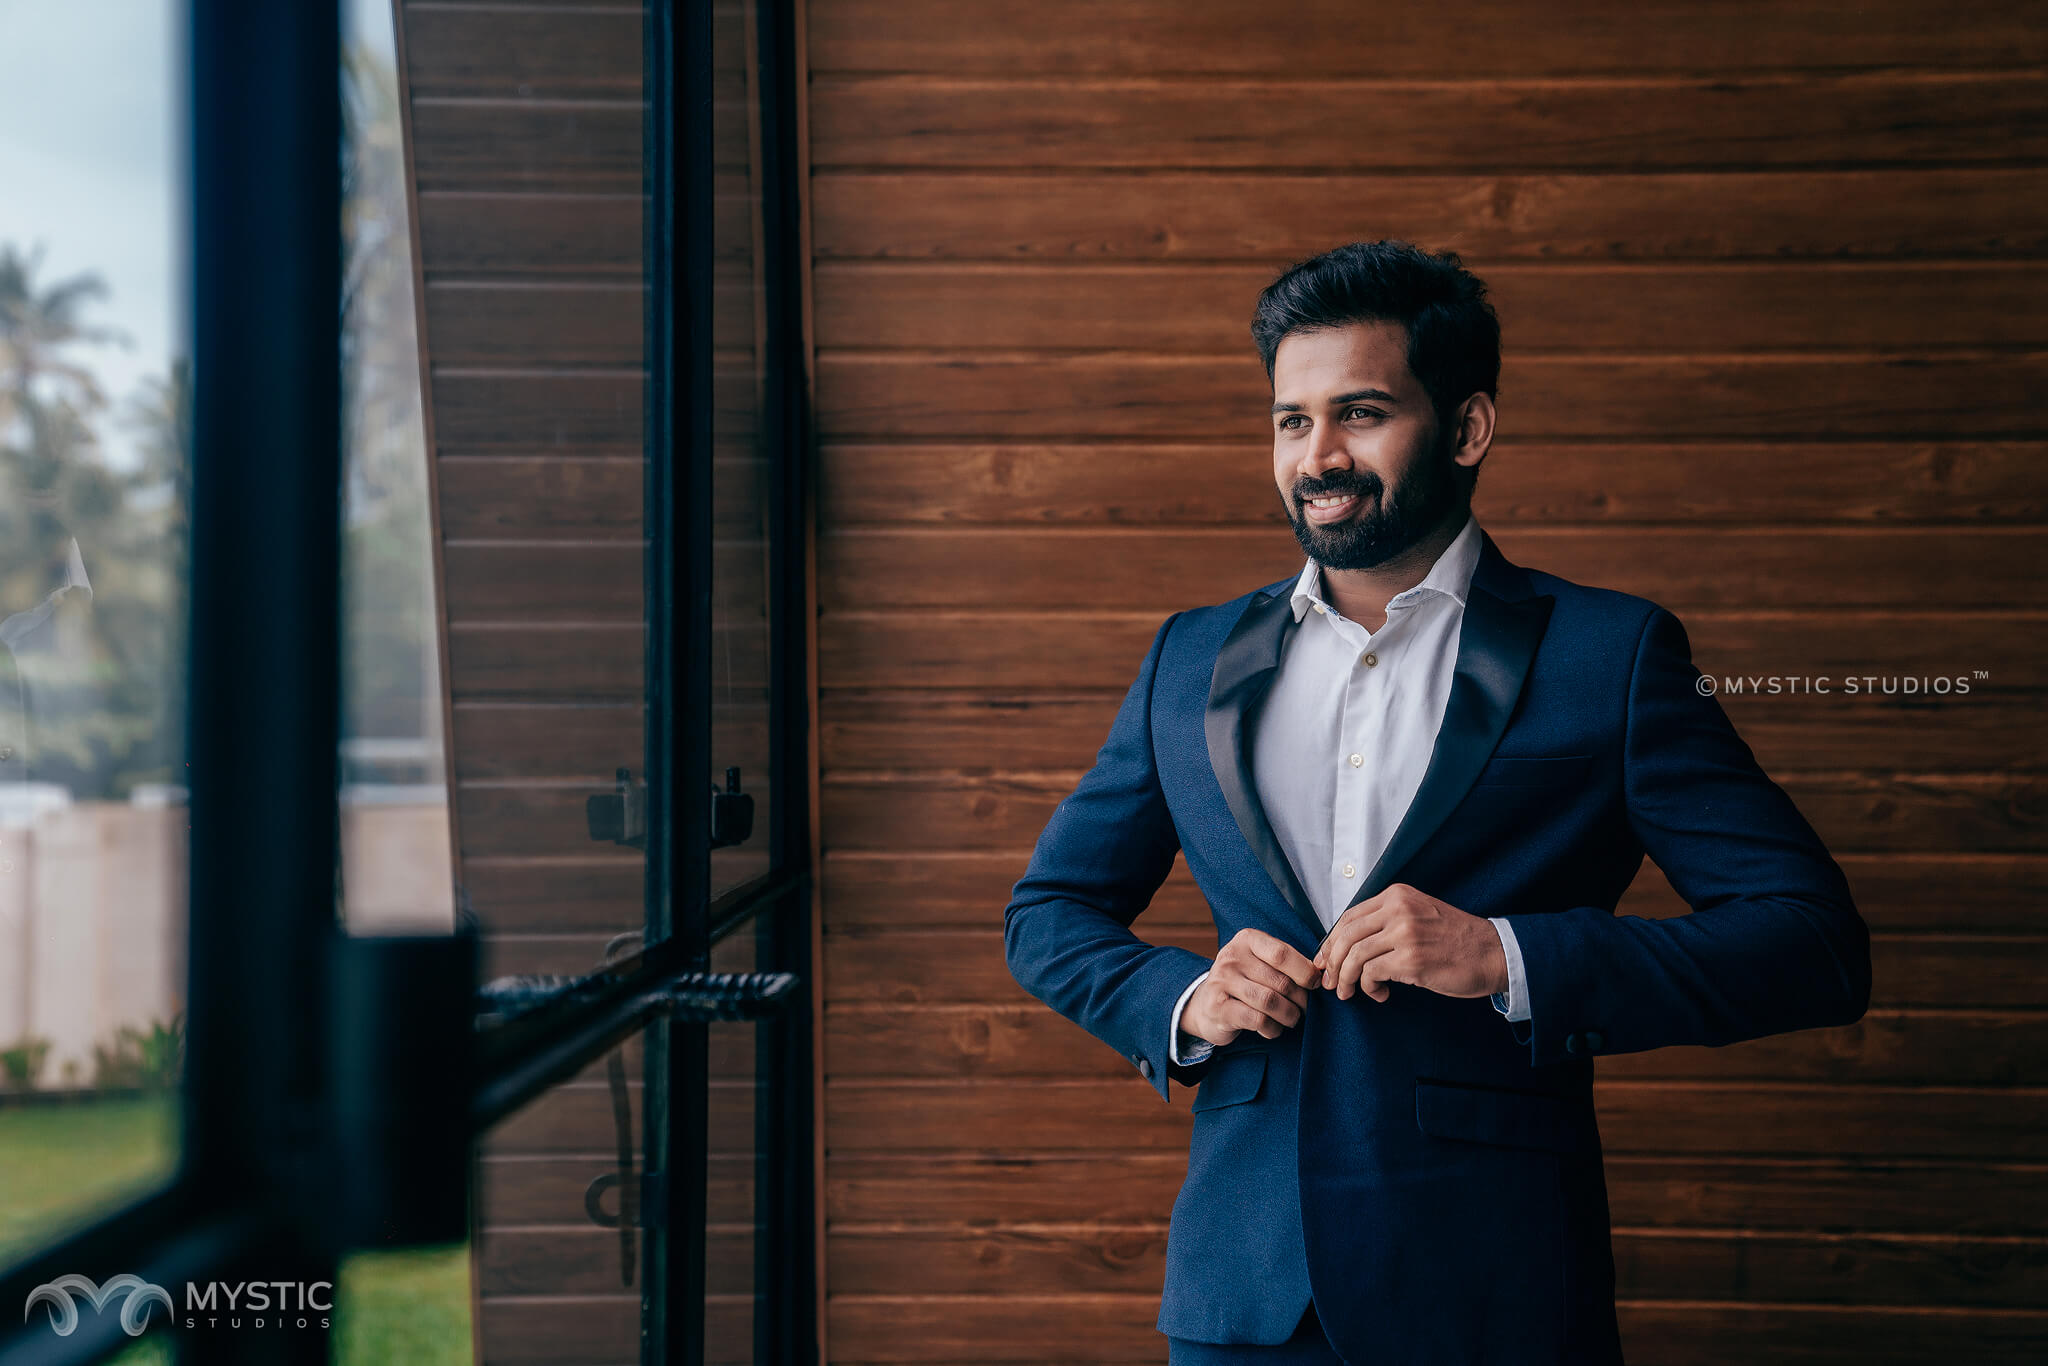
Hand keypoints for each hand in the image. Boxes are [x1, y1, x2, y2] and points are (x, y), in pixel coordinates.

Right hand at [1182, 928, 1319, 1047]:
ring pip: (1270, 1001)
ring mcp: (1222, 982)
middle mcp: (1231, 957)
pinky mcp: (1218, 1008)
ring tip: (1292, 1018)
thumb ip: (1285, 963)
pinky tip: (1273, 1028)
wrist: (1206, 1006)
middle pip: (1279, 981)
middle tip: (1305, 1008)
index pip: (1282, 953)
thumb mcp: (1260, 963)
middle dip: (1300, 999)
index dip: (1304, 971)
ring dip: (1289, 1015)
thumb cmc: (1244, 982)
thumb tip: (1320, 974)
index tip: (1315, 984)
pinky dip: (1272, 1028)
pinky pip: (1257, 1020)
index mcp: (1246, 940)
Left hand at [1312, 883, 1506, 1002]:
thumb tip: (1346, 944)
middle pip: (1346, 936)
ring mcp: (1405, 933)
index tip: (1325, 960)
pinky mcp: (1411, 960)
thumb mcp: (1418, 915)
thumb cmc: (1455, 939)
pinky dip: (1369, 987)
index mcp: (1397, 896)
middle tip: (1331, 982)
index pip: (1348, 917)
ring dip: (1346, 979)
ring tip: (1349, 993)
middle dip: (1332, 963)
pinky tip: (1380, 994)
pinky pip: (1371, 973)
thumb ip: (1386, 921)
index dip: (1331, 941)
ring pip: (1354, 956)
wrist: (1492, 953)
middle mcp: (1398, 909)